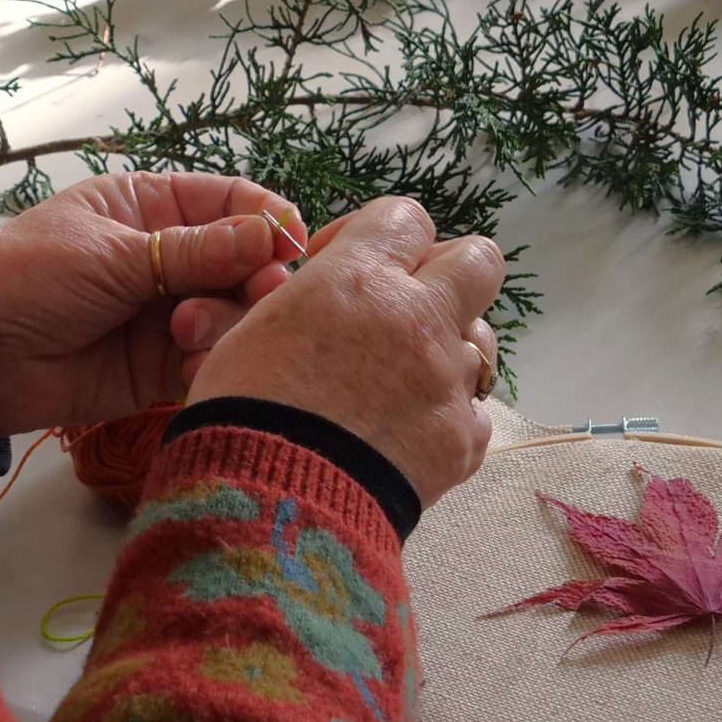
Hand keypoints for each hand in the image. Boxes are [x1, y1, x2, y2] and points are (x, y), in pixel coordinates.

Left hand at [0, 171, 304, 437]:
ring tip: (188, 335)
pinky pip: (210, 360)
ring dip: (227, 323)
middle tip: (257, 297)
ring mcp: (168, 314)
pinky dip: (212, 362)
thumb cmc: (29, 277)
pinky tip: (191, 365)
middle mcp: (170, 258)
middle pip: (246, 263)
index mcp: (153, 207)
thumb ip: (193, 251)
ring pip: (234, 314)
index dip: (268, 221)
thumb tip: (271, 236)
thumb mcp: (112, 255)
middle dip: (255, 280)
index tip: (292, 245)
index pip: (232, 203)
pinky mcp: (161, 368)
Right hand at [186, 196, 502, 506]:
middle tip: (407, 303)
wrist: (272, 504)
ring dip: (447, 348)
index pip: (406, 216)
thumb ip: (292, 300)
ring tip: (403, 377)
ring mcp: (446, 379)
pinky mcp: (461, 439)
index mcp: (358, 278)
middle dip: (449, 273)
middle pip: (478, 259)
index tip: (343, 264)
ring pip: (479, 339)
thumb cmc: (242, 414)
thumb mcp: (248, 333)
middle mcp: (416, 317)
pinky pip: (474, 412)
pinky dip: (446, 418)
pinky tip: (407, 434)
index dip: (379, 234)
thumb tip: (300, 292)